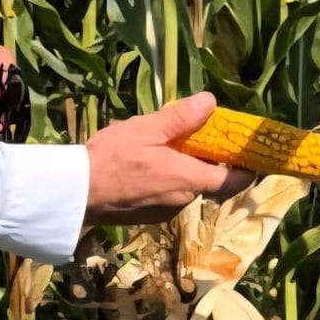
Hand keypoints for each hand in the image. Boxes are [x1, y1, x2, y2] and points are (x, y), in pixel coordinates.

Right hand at [83, 93, 254, 225]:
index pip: (234, 181)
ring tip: (161, 145)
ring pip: (185, 187)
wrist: (74, 194)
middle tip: (192, 135)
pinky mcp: (147, 216)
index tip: (245, 151)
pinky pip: (167, 195)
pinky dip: (165, 179)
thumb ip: (181, 118)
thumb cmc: (112, 158)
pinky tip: (144, 163)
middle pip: (208, 181)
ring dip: (182, 168)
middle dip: (205, 160)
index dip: (245, 167)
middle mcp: (182, 201)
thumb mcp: (146, 128)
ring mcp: (164, 212)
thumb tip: (211, 102)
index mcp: (188, 180)